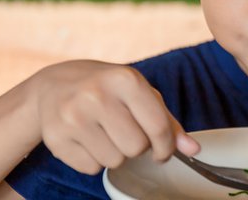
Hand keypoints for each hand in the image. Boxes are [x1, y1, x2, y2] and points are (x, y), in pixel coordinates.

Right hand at [29, 60, 198, 174]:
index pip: (158, 127)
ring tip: (105, 133)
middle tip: (127, 133)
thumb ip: (167, 122)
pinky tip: (87, 138)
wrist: (54, 84)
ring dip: (116, 154)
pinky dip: (94, 160)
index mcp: (125, 79)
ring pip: (115, 161)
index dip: (166, 147)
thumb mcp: (139, 93)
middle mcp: (96, 95)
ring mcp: (73, 117)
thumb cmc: (107, 88)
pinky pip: (91, 168)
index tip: (162, 151)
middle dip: (137, 147)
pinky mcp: (55, 137)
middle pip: (136, 148)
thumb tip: (193, 150)